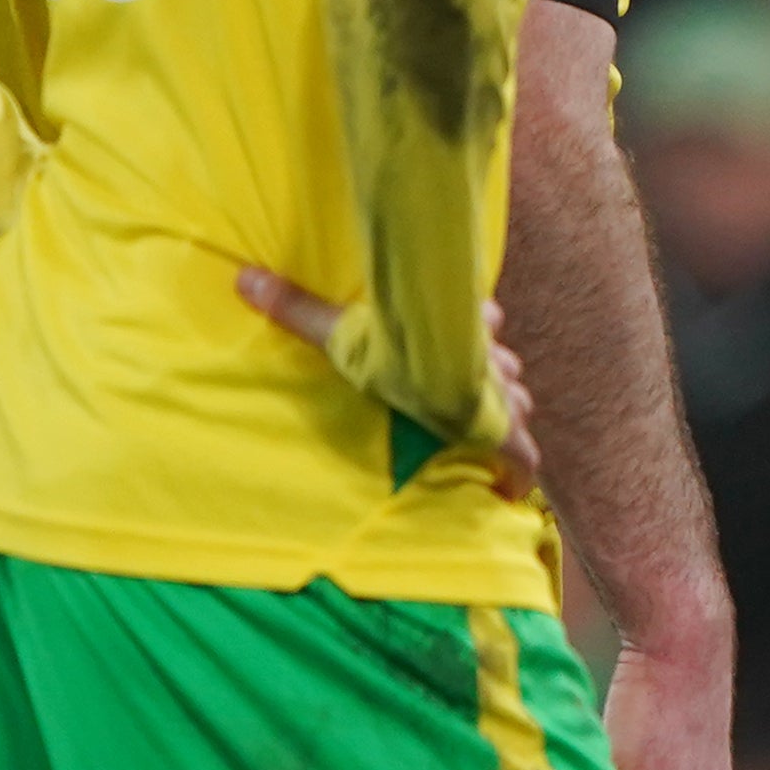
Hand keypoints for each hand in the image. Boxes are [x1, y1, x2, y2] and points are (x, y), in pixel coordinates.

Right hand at [234, 268, 541, 500]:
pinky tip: (511, 491)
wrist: (435, 380)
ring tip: (485, 431)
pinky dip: (518, 471)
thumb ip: (297, 307)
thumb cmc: (397, 352)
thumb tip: (244, 278)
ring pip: (519, 400)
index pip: (487, 320)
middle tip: (474, 392)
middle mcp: (492, 361)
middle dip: (492, 376)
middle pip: (504, 364)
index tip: (481, 328)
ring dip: (505, 412)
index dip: (483, 327)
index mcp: (462, 333)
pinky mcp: (512, 434)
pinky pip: (525, 457)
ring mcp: (507, 396)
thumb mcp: (342, 332)